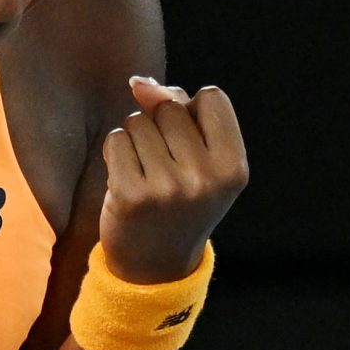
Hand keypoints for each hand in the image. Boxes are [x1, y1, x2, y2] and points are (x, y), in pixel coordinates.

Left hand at [99, 74, 248, 282]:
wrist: (155, 266)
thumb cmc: (180, 200)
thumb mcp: (201, 159)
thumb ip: (179, 109)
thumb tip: (138, 82)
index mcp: (233, 166)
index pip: (212, 96)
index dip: (194, 111)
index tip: (190, 143)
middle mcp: (205, 177)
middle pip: (170, 107)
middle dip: (160, 126)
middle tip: (165, 167)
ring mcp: (168, 188)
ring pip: (139, 121)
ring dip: (135, 139)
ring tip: (146, 174)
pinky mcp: (132, 195)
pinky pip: (116, 139)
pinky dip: (116, 153)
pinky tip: (126, 180)